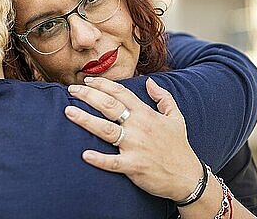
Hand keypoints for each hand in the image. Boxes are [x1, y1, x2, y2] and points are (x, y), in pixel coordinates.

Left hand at [64, 77, 201, 200]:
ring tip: (68, 111)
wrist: (187, 177)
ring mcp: (135, 147)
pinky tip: (84, 154)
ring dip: (85, 120)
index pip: (121, 93)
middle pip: (109, 105)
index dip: (103, 84)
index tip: (87, 80)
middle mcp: (139, 127)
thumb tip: (150, 81)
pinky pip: (112, 162)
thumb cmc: (179, 146)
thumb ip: (164, 97)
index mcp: (146, 114)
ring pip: (106, 130)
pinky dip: (99, 159)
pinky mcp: (134, 166)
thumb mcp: (176, 117)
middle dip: (88, 95)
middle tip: (72, 90)